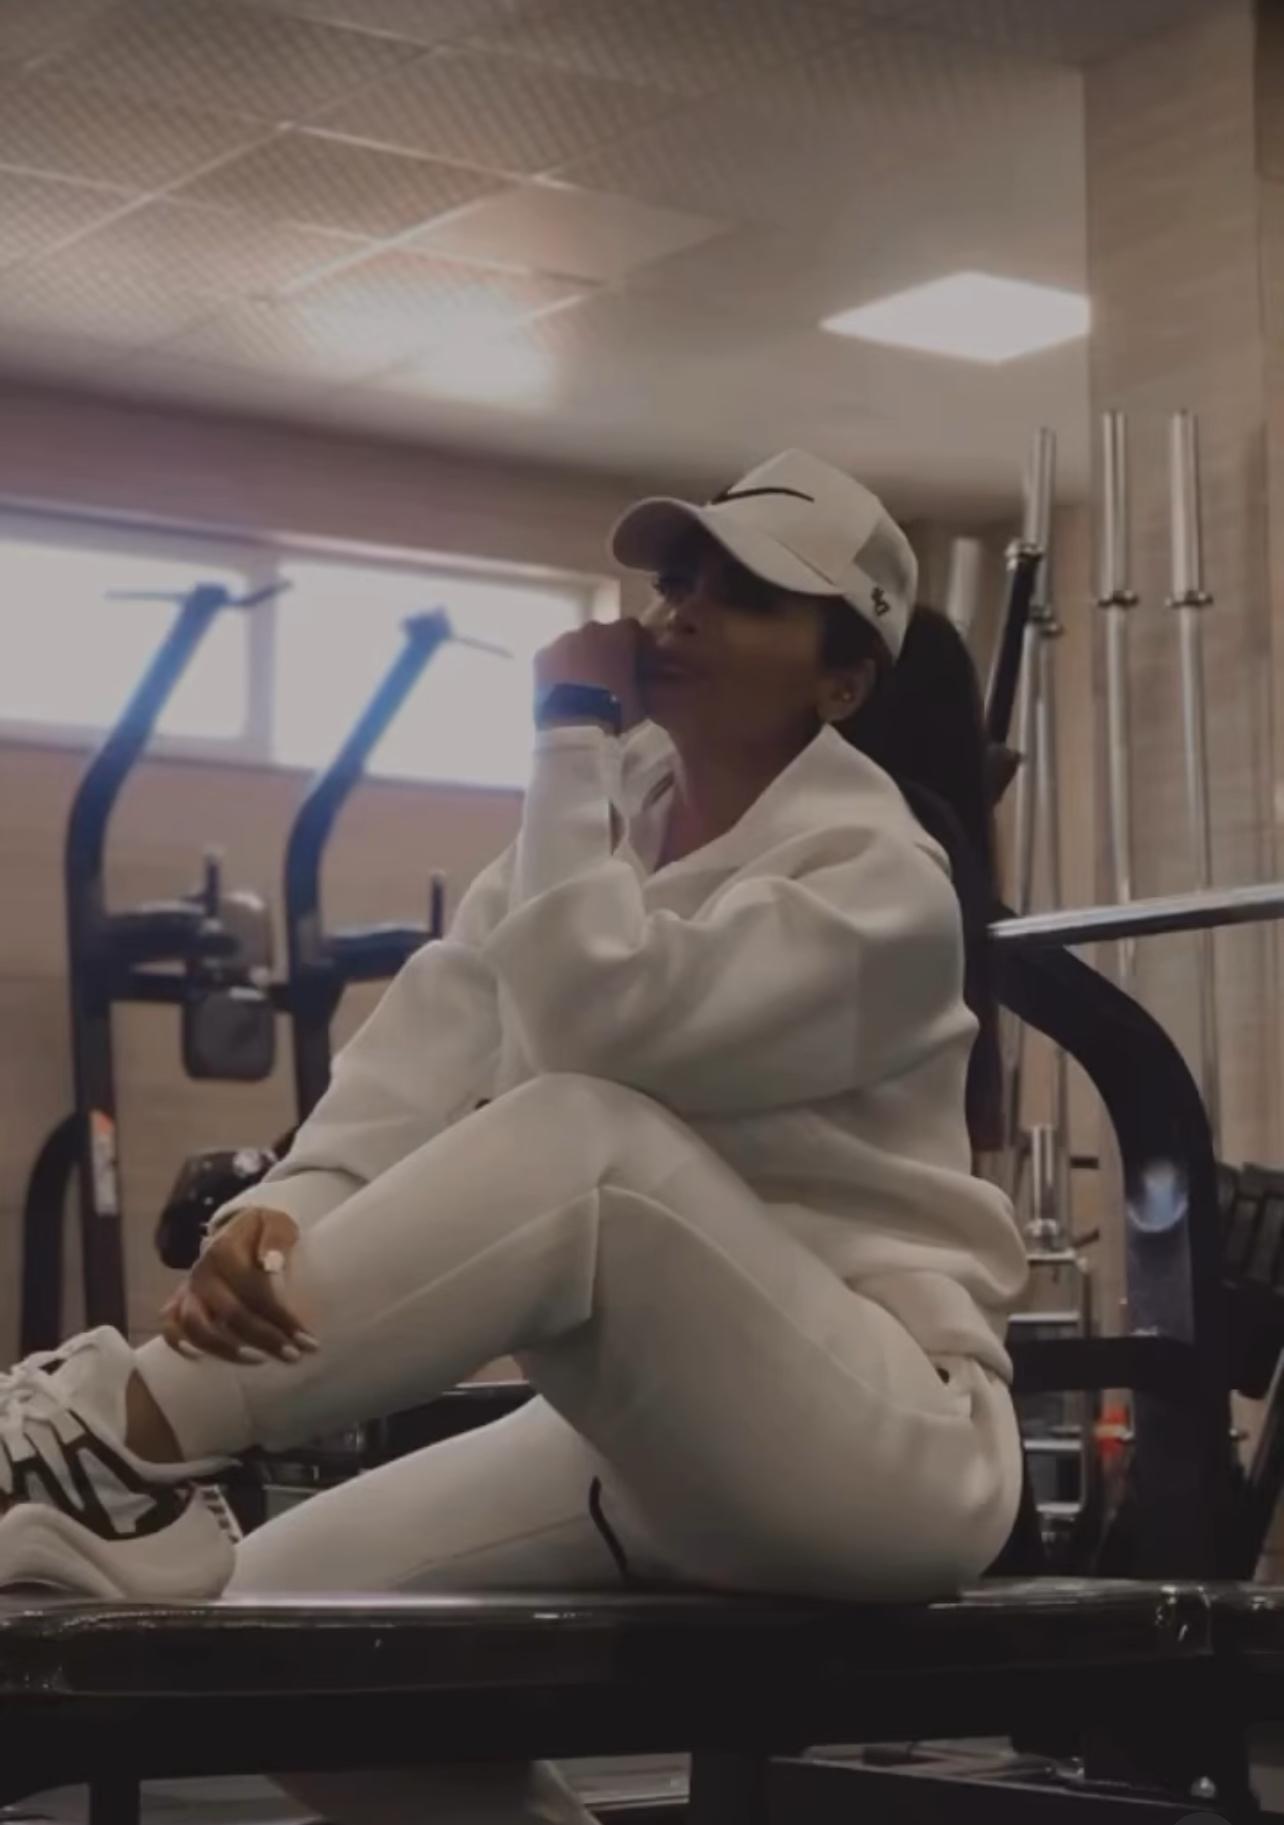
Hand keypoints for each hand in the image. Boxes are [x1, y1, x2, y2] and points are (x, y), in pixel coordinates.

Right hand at [161, 1206, 314, 1365]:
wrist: (239, 1228)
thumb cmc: (264, 1231)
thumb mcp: (276, 1223)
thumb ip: (276, 1238)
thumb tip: (271, 1264)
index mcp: (225, 1250)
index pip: (254, 1290)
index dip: (282, 1318)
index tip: (308, 1341)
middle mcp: (203, 1272)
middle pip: (231, 1313)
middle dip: (265, 1339)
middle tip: (293, 1356)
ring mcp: (188, 1288)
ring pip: (196, 1325)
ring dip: (226, 1348)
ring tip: (258, 1361)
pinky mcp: (178, 1301)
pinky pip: (169, 1326)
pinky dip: (179, 1343)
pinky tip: (200, 1360)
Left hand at [534, 619, 646, 731]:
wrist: (574, 724)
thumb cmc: (615, 709)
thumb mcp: (642, 697)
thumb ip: (642, 678)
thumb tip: (640, 677)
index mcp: (620, 635)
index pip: (632, 629)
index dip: (635, 644)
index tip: (637, 660)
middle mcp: (591, 629)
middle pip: (601, 634)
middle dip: (605, 649)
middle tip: (608, 674)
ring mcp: (563, 640)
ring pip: (575, 644)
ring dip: (581, 657)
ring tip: (583, 683)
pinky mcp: (541, 655)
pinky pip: (554, 657)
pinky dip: (559, 668)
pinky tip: (562, 687)